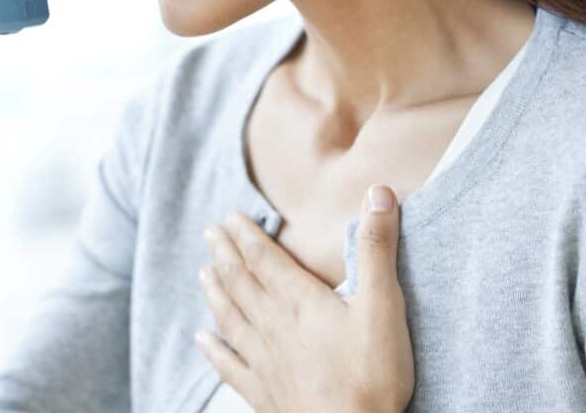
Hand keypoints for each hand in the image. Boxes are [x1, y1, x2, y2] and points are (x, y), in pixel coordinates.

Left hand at [196, 185, 414, 412]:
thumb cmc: (373, 374)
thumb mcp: (384, 304)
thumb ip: (377, 248)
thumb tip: (379, 193)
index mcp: (300, 302)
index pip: (265, 259)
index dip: (247, 236)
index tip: (230, 217)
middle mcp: (274, 327)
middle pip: (242, 283)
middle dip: (225, 255)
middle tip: (209, 233)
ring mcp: (265, 362)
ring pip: (231, 319)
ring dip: (215, 293)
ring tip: (201, 273)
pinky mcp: (264, 394)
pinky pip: (230, 367)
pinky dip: (214, 351)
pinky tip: (201, 341)